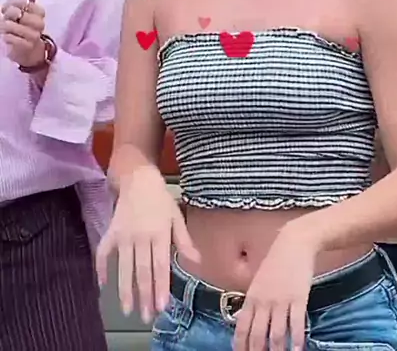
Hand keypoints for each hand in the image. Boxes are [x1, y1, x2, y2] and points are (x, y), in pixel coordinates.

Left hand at [0, 0, 45, 67]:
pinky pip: (18, 41)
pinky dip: (9, 38)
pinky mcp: (27, 47)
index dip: (16, 3)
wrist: (28, 50)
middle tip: (4, 16)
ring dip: (8, 27)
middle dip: (11, 14)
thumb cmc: (24, 27)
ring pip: (21, 28)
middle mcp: (39, 24)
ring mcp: (34, 36)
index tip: (7, 6)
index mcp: (39, 13)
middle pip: (24, 15)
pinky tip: (4, 36)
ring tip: (3, 27)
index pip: (28, 3)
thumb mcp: (25, 11)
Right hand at [96, 165, 199, 323]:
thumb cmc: (160, 199)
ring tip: (127, 310)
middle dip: (144, 296)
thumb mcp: (176, 216)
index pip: (160, 266)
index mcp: (159, 233)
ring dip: (125, 290)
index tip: (161, 307)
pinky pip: (104, 252)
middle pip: (142, 270)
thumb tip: (196, 262)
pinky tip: (102, 284)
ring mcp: (124, 234)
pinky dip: (102, 267)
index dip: (160, 287)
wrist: (138, 178)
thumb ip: (184, 241)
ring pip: (124, 267)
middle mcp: (141, 236)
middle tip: (145, 316)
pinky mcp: (111, 231)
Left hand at [234, 225, 314, 350]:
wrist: (294, 243)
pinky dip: (296, 341)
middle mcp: (264, 301)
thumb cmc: (276, 262)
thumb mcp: (259, 281)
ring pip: (276, 335)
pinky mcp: (298, 299)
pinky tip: (297, 350)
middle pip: (257, 336)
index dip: (241, 346)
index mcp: (252, 297)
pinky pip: (296, 325)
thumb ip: (254, 302)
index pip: (242, 328)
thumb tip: (249, 324)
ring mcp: (281, 301)